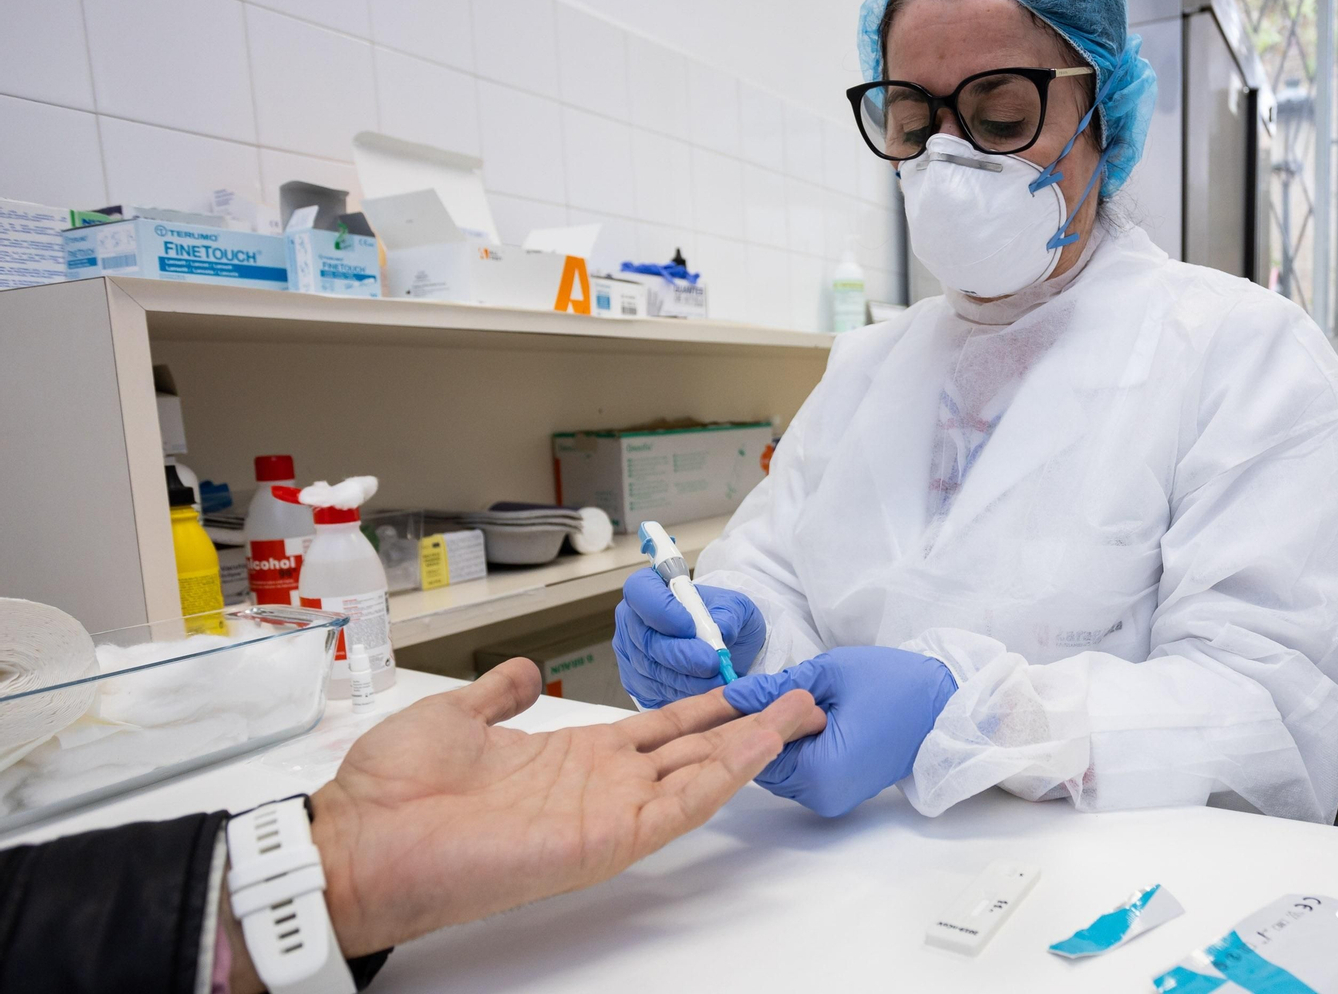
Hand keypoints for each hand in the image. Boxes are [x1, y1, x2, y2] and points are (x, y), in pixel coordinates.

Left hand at [295, 659, 821, 960]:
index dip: (707, 707)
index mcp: (571, 755)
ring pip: (697, 775)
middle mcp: (599, 784)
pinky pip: (676, 807)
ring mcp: (605, 812)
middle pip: (693, 750)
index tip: (749, 686)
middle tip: (802, 698)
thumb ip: (499, 695)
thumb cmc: (394, 790)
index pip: (659, 730)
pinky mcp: (602, 839)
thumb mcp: (457, 717)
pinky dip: (720, 777)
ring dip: (751, 745)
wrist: (359, 841)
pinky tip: (756, 748)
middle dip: (749, 724)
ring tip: (800, 714)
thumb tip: (526, 673)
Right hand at [613, 568, 765, 707]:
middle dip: (680, 654)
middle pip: (646, 638)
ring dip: (687, 677)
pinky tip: (705, 689)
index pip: (640, 591)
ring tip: (717, 678)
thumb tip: (722, 631)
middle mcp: (633, 620)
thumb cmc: (723, 618)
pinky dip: (683, 692)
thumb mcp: (737, 607)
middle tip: (711, 662)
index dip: (661, 609)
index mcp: (650, 587)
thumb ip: (729, 614)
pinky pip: (655, 691)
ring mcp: (631, 653)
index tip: (690, 626)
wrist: (722, 645)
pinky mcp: (637, 683)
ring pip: (652, 669)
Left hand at [723, 646, 958, 816]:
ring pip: (783, 767)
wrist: (943, 703)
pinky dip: (801, 746)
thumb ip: (776, 688)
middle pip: (766, 763)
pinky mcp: (841, 793)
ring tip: (801, 703)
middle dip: (765, 730)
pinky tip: (814, 720)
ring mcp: (833, 799)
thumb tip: (734, 696)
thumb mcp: (829, 674)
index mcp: (820, 772)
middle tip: (773, 691)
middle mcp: (823, 796)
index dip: (749, 719)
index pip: (755, 751)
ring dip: (784, 738)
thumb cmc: (894, 684)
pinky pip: (804, 771)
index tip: (746, 690)